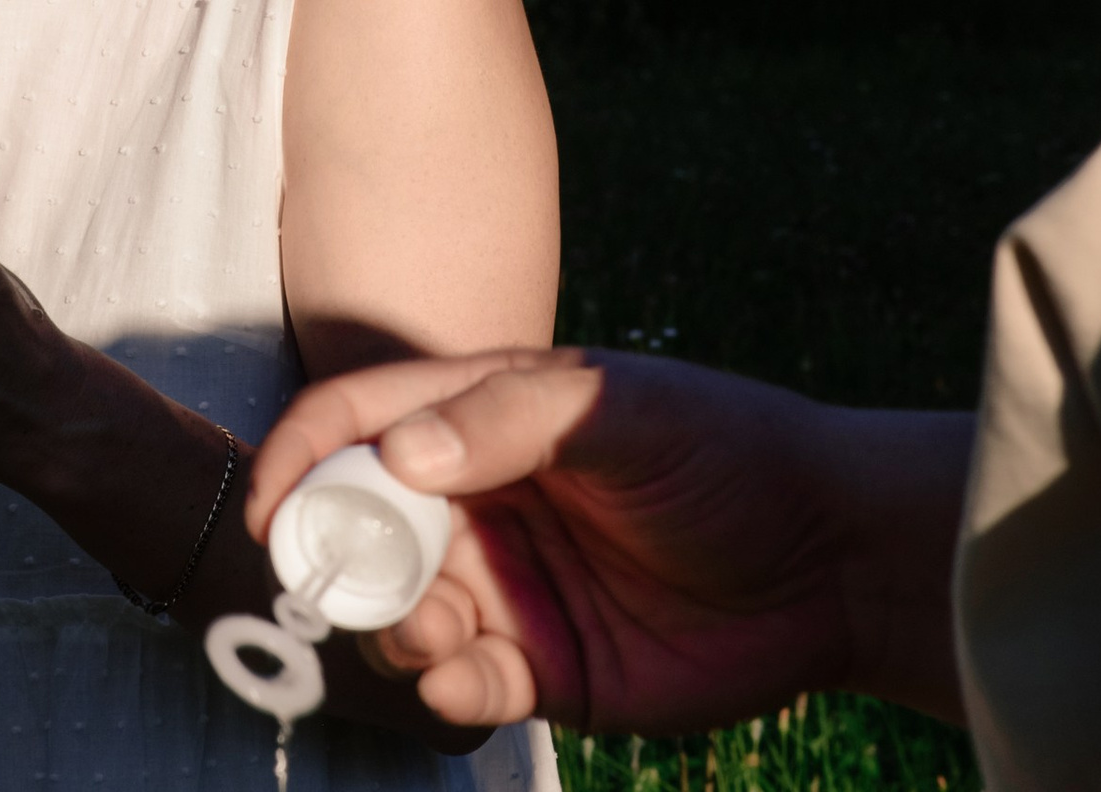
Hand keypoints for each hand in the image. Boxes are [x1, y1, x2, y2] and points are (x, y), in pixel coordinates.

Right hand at [247, 349, 969, 735]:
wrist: (828, 560)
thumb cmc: (723, 450)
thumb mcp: (617, 410)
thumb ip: (507, 420)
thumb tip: (399, 456)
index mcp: (480, 415)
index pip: (359, 420)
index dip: (302, 455)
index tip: (272, 509)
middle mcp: (475, 499)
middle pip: (361, 527)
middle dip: (339, 561)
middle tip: (351, 592)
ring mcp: (503, 585)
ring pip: (398, 612)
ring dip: (390, 629)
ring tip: (432, 634)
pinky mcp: (540, 666)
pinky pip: (460, 684)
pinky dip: (445, 689)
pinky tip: (471, 682)